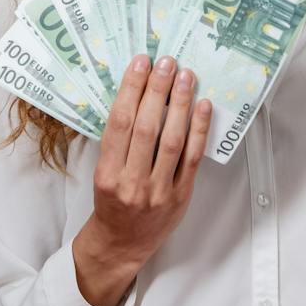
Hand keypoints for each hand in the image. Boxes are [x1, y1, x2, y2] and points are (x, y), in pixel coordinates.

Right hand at [84, 54, 212, 265]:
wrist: (122, 243)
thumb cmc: (112, 203)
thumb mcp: (103, 173)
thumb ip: (118, 142)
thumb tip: (136, 95)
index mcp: (107, 174)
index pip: (120, 124)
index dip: (131, 90)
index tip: (139, 64)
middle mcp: (132, 183)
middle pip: (147, 128)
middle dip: (157, 90)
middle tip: (166, 62)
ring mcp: (159, 191)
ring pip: (172, 140)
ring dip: (180, 104)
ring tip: (185, 76)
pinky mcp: (181, 195)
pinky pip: (192, 158)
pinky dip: (199, 130)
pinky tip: (202, 106)